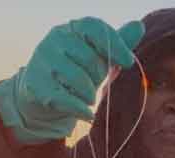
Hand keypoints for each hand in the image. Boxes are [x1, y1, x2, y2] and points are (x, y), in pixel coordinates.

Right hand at [0, 17, 144, 143]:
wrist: (42, 92)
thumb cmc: (76, 71)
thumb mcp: (99, 57)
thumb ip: (118, 42)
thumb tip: (138, 26)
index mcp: (73, 28)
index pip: (96, 28)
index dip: (115, 44)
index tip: (128, 62)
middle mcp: (55, 38)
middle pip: (90, 59)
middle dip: (99, 78)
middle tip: (95, 85)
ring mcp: (42, 60)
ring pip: (78, 81)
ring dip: (89, 96)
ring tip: (88, 98)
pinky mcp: (35, 83)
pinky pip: (65, 99)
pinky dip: (80, 110)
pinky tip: (88, 115)